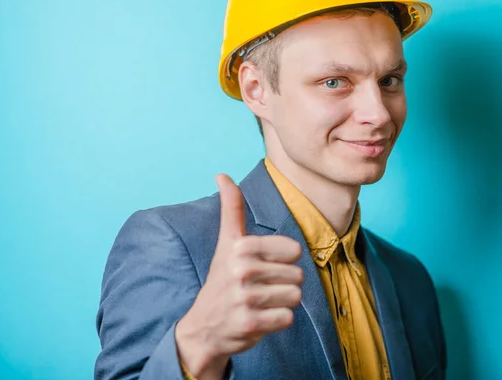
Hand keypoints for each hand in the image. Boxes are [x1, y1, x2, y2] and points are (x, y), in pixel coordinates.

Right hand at [175, 174, 302, 378]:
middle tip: (259, 289)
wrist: (203, 327)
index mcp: (241, 246)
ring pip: (296, 296)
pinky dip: (278, 321)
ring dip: (282, 303)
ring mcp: (245, 297)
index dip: (283, 261)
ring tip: (260, 303)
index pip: (294, 250)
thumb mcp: (227, 242)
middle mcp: (241, 269)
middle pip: (298, 274)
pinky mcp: (251, 324)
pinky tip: (259, 318)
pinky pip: (288, 317)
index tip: (262, 267)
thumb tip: (222, 175)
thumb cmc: (222, 280)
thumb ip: (231, 208)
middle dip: (283, 284)